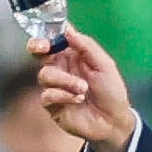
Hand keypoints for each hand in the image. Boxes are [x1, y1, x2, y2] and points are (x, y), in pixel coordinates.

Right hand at [33, 24, 136, 151]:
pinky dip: (63, 95)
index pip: (55, 39)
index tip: (49, 31)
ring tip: (83, 89)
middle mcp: (60, 68)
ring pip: (45, 74)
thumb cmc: (111, 92)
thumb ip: (87, 47)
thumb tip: (69, 30)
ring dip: (66, 80)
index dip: (47, 32)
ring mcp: (54, 86)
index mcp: (72, 56)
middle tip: (44, 48)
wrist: (114, 121)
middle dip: (37, 46)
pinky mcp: (52, 104)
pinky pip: (48, 95)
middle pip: (38, 52)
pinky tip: (78, 99)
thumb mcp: (105, 65)